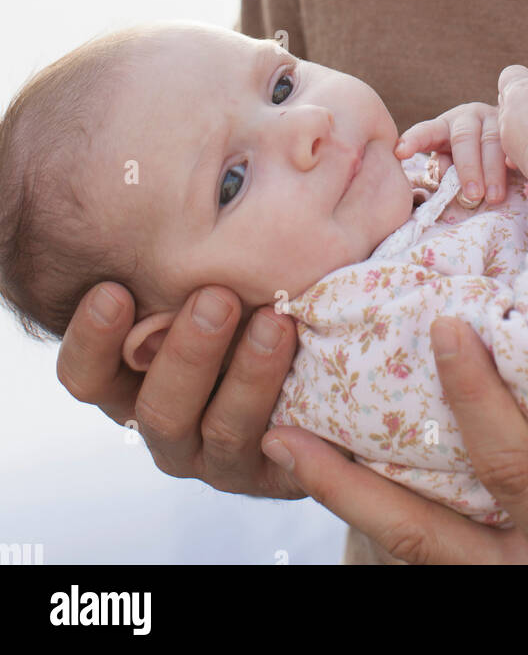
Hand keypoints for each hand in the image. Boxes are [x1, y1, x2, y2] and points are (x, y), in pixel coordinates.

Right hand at [57, 281, 303, 498]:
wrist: (308, 365)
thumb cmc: (240, 300)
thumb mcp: (207, 281)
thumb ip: (189, 259)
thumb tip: (169, 185)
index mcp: (132, 383)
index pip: (88, 377)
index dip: (92, 342)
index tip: (113, 291)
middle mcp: (167, 425)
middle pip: (158, 409)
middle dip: (188, 353)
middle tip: (217, 298)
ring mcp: (217, 456)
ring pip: (223, 429)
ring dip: (250, 375)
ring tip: (277, 323)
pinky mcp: (272, 470)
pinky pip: (283, 451)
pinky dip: (296, 416)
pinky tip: (311, 372)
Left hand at [261, 320, 527, 564]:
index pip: (512, 469)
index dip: (478, 401)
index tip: (447, 330)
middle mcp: (525, 574)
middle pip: (420, 530)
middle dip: (350, 479)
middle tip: (286, 428)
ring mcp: (506, 588)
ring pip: (411, 549)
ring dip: (347, 502)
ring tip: (288, 451)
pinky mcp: (504, 585)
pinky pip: (431, 559)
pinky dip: (383, 521)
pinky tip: (353, 479)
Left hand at [395, 100, 506, 205]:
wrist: (506, 128)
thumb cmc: (469, 152)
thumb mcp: (450, 157)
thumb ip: (444, 166)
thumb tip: (444, 177)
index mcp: (444, 125)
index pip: (425, 131)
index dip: (413, 140)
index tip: (400, 152)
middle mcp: (468, 117)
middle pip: (464, 139)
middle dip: (468, 168)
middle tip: (472, 195)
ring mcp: (493, 119)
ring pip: (492, 141)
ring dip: (492, 171)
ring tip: (493, 197)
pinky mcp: (515, 127)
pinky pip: (516, 140)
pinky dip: (514, 156)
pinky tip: (513, 168)